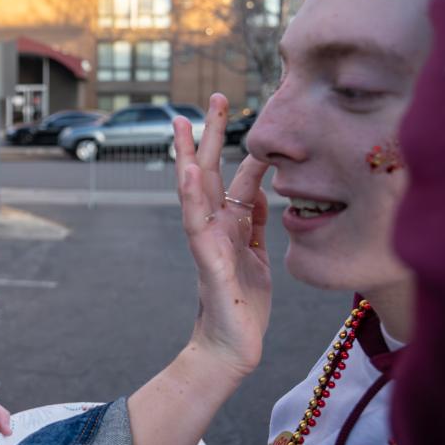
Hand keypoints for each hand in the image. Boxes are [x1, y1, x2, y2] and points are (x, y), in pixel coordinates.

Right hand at [173, 93, 271, 378]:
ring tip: (184, 125)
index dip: (236, 144)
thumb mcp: (257, 252)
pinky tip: (187, 174)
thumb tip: (259, 186)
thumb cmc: (244, 304)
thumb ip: (255, 220)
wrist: (235, 347)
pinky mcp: (207, 261)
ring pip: (194, 192)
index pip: (231, 175)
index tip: (238, 109)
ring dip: (189, 156)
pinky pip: (196, 226)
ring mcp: (206, 242)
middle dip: (211, 134)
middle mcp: (214, 227)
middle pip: (209, 172)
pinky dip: (190, 198)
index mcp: (228, 224)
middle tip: (215, 97)